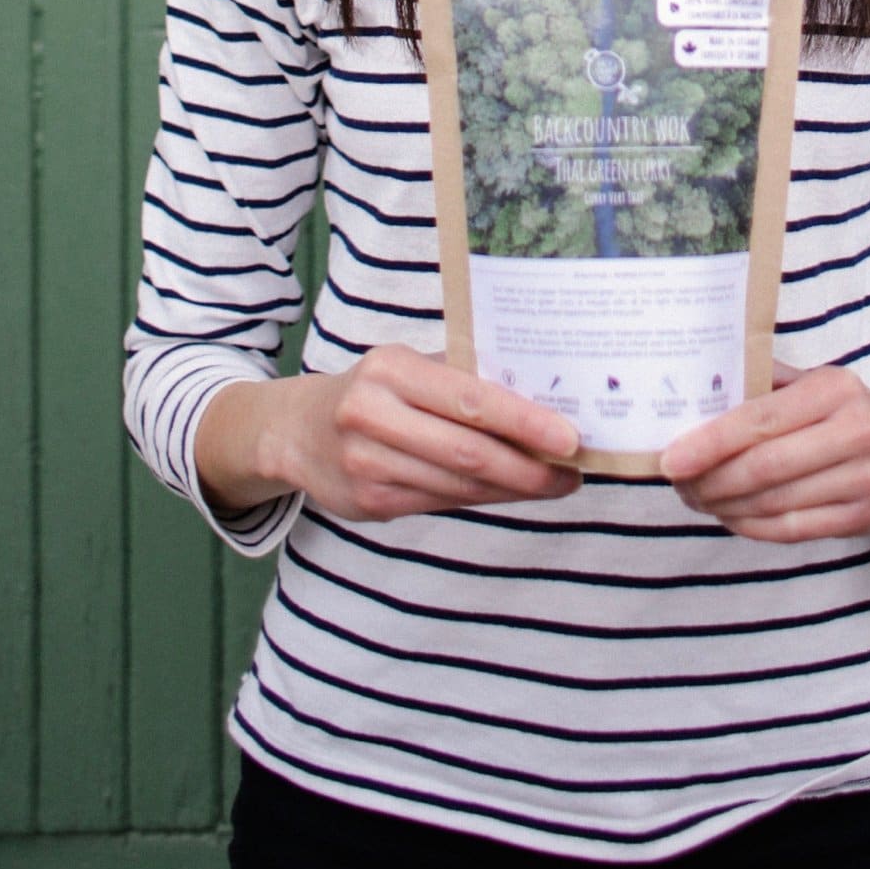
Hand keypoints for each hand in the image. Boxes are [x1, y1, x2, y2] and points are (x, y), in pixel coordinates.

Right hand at [203, 345, 583, 524]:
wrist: (297, 430)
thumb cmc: (375, 389)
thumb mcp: (408, 365)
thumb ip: (463, 376)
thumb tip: (543, 398)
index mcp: (390, 369)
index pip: (471, 398)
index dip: (524, 421)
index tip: (568, 436)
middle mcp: (372, 415)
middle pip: (469, 450)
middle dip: (529, 466)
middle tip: (573, 471)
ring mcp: (367, 464)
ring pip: (459, 483)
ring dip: (514, 488)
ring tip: (553, 482)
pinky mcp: (368, 503)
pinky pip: (442, 502)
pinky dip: (483, 498)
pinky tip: (510, 492)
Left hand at [659, 363, 869, 543]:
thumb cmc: (844, 408)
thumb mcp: (813, 380)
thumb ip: (762, 382)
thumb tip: (695, 392)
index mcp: (836, 390)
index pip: (762, 419)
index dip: (712, 442)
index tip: (671, 457)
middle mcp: (856, 434)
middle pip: (765, 467)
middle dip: (711, 479)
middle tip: (677, 482)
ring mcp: (862, 481)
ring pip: (774, 503)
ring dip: (724, 505)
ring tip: (695, 496)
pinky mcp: (860, 519)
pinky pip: (790, 529)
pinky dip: (750, 525)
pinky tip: (727, 513)